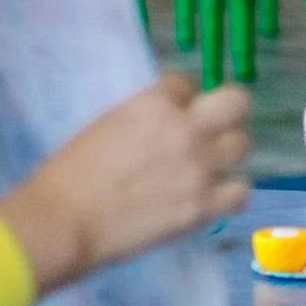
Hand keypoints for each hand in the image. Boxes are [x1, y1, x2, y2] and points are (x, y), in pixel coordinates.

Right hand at [0, 75, 251, 293]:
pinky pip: (241, 192)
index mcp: (154, 103)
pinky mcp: (203, 207)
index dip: (180, 101)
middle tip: (211, 133)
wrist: (62, 221)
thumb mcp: (108, 124)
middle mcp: (184, 128)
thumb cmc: (70, 174)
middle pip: (236, 103)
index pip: (187, 83)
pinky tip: (210, 199)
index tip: (171, 118)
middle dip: (226, 114)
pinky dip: (228, 195)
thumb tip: (166, 122)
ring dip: (226, 156)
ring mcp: (198, 167)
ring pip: (243, 145)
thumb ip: (144, 118)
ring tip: (207, 169)